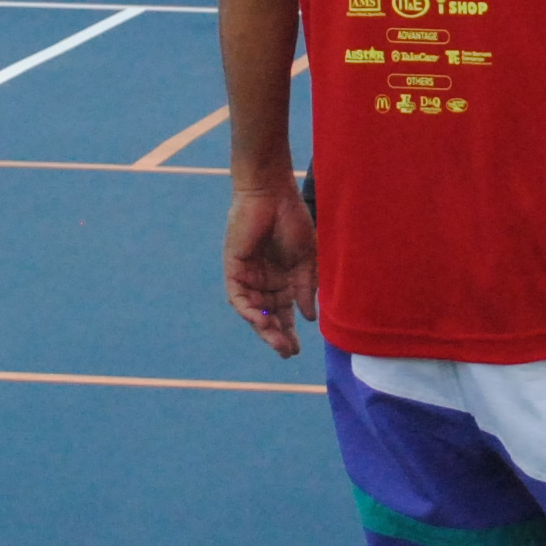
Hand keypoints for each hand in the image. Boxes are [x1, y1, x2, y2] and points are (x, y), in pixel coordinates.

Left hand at [224, 181, 318, 356]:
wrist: (272, 193)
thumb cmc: (292, 220)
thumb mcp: (307, 259)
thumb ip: (306, 287)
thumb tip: (310, 318)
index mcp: (283, 281)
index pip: (284, 313)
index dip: (289, 332)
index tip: (297, 350)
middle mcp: (264, 283)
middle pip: (268, 317)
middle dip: (277, 336)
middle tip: (287, 352)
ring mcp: (248, 277)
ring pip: (253, 311)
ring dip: (264, 328)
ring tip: (277, 341)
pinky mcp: (235, 269)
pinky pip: (238, 297)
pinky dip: (249, 311)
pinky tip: (262, 321)